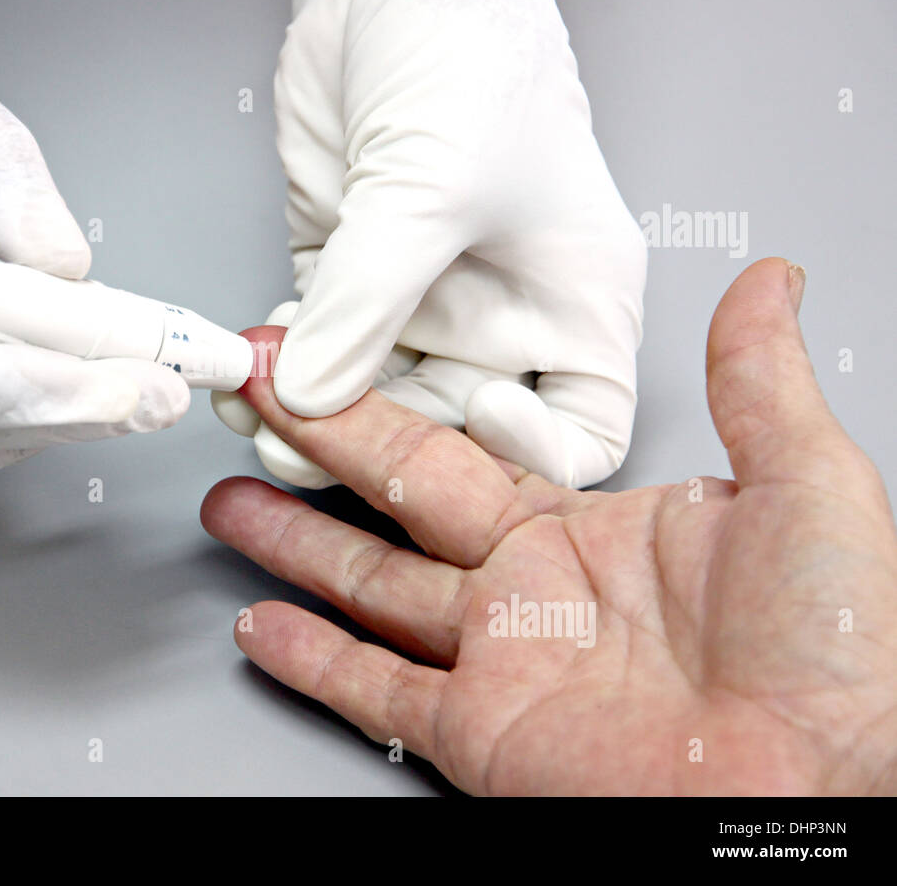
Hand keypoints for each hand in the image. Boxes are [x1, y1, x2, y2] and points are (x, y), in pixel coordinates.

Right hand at [202, 259, 896, 793]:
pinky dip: (315, 662)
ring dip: (295, 547)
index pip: (460, 447)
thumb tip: (766, 285)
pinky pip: (379, 692)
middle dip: (317, 450)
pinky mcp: (484, 736)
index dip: (388, 401)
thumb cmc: (845, 649)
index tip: (333, 358)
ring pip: (370, 590)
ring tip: (232, 506)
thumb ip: (758, 383)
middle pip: (394, 503)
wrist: (839, 782)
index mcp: (590, 527)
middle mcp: (533, 589)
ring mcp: (502, 661)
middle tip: (255, 404)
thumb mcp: (804, 486)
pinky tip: (265, 629)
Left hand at [214, 0, 645, 489]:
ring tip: (258, 406)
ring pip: (372, 401)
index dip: (533, 452)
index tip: (472, 419)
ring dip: (311, 415)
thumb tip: (313, 396)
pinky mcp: (349, 278)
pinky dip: (280, 366)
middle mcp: (502, 315)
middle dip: (380, 445)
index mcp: (574, 300)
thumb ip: (368, 304)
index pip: (582, 430)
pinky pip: (317, 349)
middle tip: (308, 438)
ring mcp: (420, 302)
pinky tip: (249, 363)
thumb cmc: (470, 49)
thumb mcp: (431, 187)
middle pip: (451, 430)